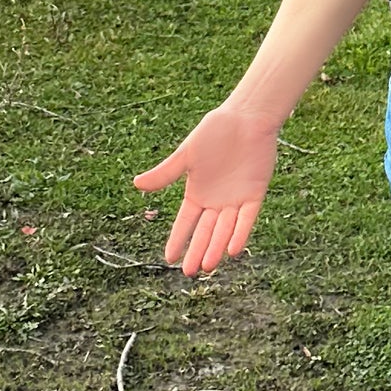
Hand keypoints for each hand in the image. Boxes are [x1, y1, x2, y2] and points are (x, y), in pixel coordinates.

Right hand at [133, 105, 280, 275]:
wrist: (245, 118)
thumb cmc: (214, 132)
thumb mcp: (186, 155)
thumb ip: (165, 173)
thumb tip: (136, 184)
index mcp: (197, 193)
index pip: (185, 222)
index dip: (178, 240)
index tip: (168, 259)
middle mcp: (216, 202)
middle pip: (205, 232)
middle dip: (197, 251)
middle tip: (188, 272)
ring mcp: (236, 200)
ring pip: (225, 230)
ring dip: (217, 248)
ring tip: (207, 266)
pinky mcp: (255, 195)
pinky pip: (247, 219)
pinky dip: (240, 233)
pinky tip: (233, 249)